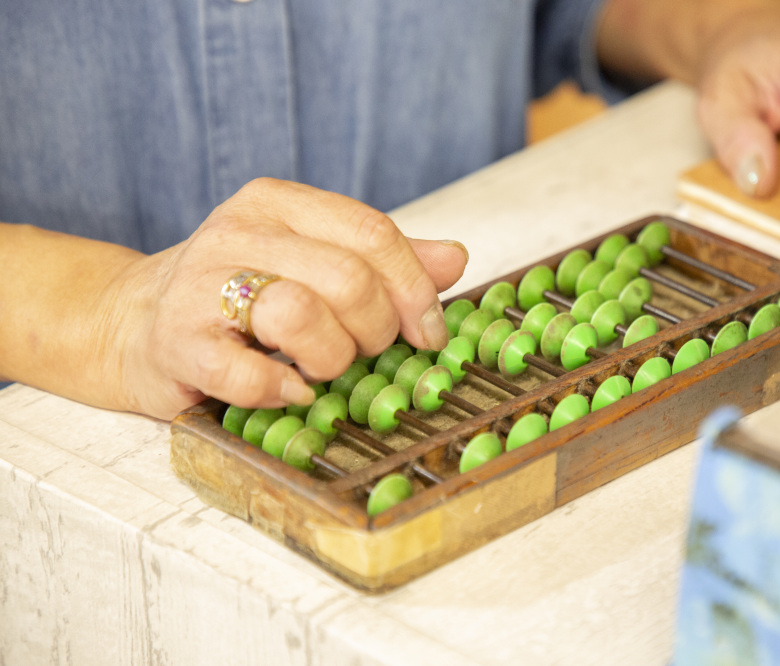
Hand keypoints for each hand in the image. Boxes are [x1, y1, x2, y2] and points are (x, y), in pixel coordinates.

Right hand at [110, 178, 466, 418]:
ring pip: (301, 315)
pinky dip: (282, 392)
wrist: (135, 322)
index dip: (415, 289)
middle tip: (365, 352)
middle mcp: (238, 232)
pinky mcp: (178, 342)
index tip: (427, 332)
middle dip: (376, 330)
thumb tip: (456, 258)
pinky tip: (288, 391)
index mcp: (279, 204)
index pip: (373, 232)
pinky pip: (246, 375)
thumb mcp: (312, 261)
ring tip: (323, 369)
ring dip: (332, 358)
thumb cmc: (240, 295)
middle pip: (348, 278)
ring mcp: (201, 286)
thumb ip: (384, 260)